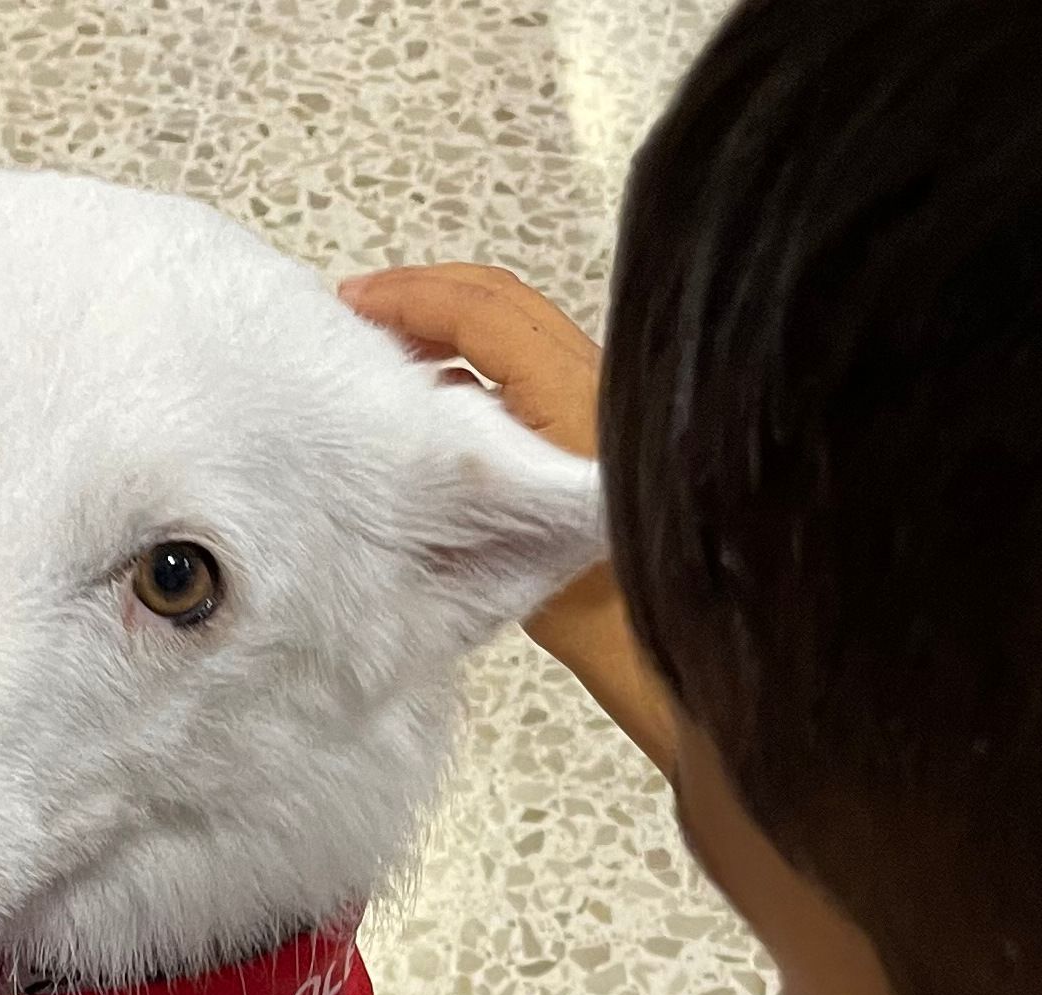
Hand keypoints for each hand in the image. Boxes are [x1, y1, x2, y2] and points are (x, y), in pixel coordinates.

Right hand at [342, 265, 677, 768]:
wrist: (688, 652)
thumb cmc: (615, 617)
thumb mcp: (518, 545)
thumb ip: (468, 468)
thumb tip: (413, 422)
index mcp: (576, 399)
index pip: (484, 312)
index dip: (412, 296)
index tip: (353, 304)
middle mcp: (598, 387)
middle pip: (503, 305)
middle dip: (427, 299)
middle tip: (361, 315)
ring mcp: (607, 405)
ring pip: (518, 339)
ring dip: (453, 335)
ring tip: (389, 356)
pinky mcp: (608, 434)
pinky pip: (535, 377)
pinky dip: (481, 372)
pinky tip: (439, 407)